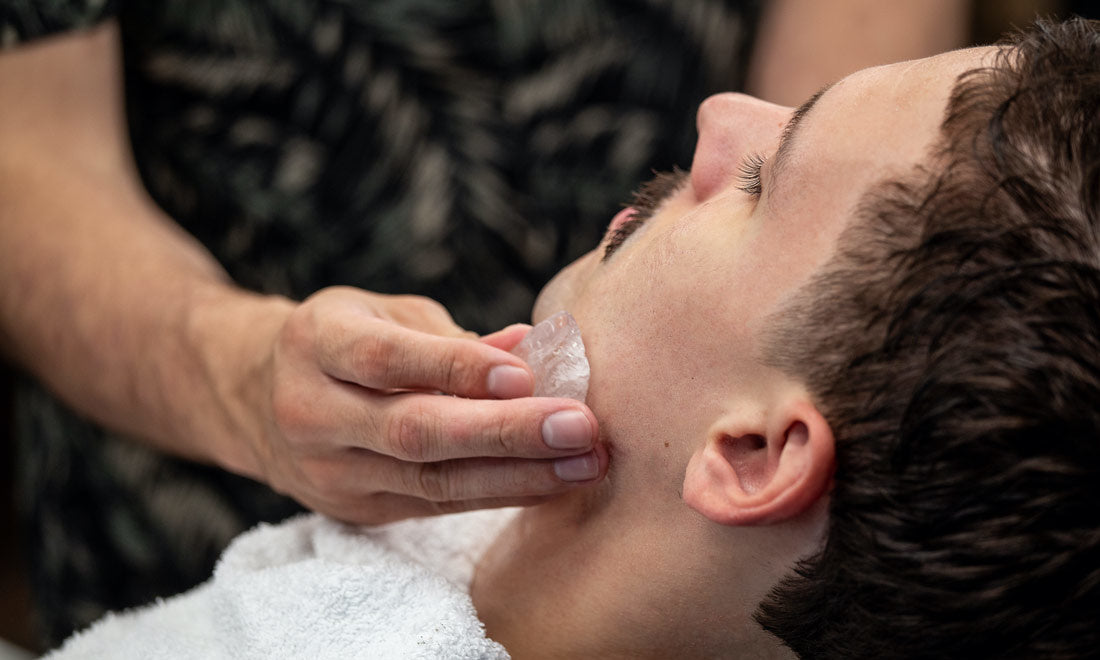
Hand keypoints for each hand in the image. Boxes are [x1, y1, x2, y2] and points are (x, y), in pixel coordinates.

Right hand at [241, 286, 605, 523]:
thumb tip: (534, 348)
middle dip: (504, 432)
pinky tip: (550, 481)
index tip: (526, 371)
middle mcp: (313, 411)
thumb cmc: (342, 340)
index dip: (456, 367)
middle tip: (579, 427)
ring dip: (516, 475)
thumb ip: (451, 337)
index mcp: (317, 343)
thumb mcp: (381, 314)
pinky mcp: (356, 509)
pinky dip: (496, 492)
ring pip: (430, 482)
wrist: (256, 400)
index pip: (386, 358)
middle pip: (413, 430)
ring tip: (584, 463)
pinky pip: (434, 505)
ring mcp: (330, 471)